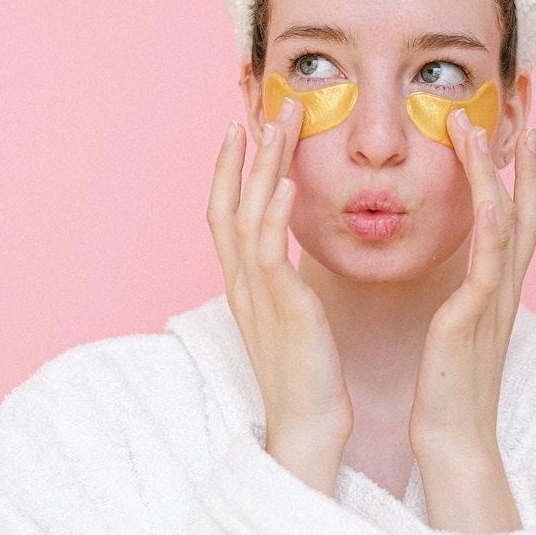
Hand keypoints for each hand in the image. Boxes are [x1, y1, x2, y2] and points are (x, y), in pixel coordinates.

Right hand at [207, 100, 353, 444]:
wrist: (308, 425)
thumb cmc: (306, 373)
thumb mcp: (290, 315)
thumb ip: (283, 280)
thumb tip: (290, 252)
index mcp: (244, 284)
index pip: (227, 213)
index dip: (231, 169)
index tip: (242, 129)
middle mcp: (242, 283)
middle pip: (232, 204)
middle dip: (246, 154)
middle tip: (266, 109)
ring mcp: (257, 295)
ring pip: (247, 217)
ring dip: (260, 168)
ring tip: (277, 126)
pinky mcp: (281, 310)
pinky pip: (269, 254)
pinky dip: (275, 215)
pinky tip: (287, 184)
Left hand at [407, 116, 535, 455]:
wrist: (453, 440)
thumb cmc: (448, 388)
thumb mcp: (457, 330)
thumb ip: (462, 297)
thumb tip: (454, 275)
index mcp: (498, 290)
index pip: (518, 221)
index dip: (522, 177)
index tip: (518, 135)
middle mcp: (505, 289)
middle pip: (526, 212)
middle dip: (522, 162)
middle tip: (517, 115)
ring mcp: (494, 303)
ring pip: (507, 226)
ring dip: (496, 176)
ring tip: (479, 133)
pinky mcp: (474, 320)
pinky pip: (490, 266)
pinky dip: (493, 228)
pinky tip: (490, 198)